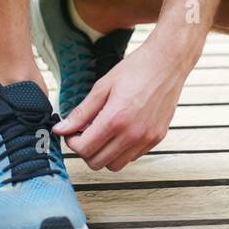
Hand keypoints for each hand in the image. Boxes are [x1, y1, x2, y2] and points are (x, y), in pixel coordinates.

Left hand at [53, 33, 192, 170]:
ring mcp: (146, 139)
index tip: (72, 132)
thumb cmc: (136, 69)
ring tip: (103, 134)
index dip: (72, 142)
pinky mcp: (156, 139)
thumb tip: (60, 129)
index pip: (84, 148)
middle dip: (85, 150)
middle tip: (84, 134)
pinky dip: (121, 151)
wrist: (168, 63)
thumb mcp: (102, 87)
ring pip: (115, 165)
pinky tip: (120, 132)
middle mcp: (132, 134)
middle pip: (97, 162)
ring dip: (104, 154)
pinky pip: (132, 157)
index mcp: (115, 119)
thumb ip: (81, 112)